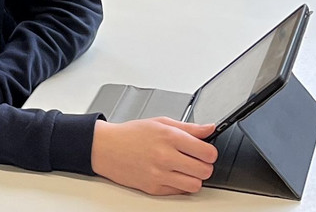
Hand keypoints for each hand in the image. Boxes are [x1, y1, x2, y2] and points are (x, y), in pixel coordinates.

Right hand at [91, 117, 218, 194]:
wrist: (105, 148)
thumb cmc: (130, 134)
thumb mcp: (160, 123)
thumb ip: (189, 127)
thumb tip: (210, 129)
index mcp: (169, 137)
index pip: (207, 152)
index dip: (209, 152)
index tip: (205, 151)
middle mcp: (165, 156)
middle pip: (205, 170)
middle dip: (204, 166)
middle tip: (195, 161)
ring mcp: (159, 174)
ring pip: (195, 185)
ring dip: (193, 178)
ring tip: (184, 170)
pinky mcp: (153, 188)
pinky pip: (180, 192)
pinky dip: (179, 185)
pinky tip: (171, 174)